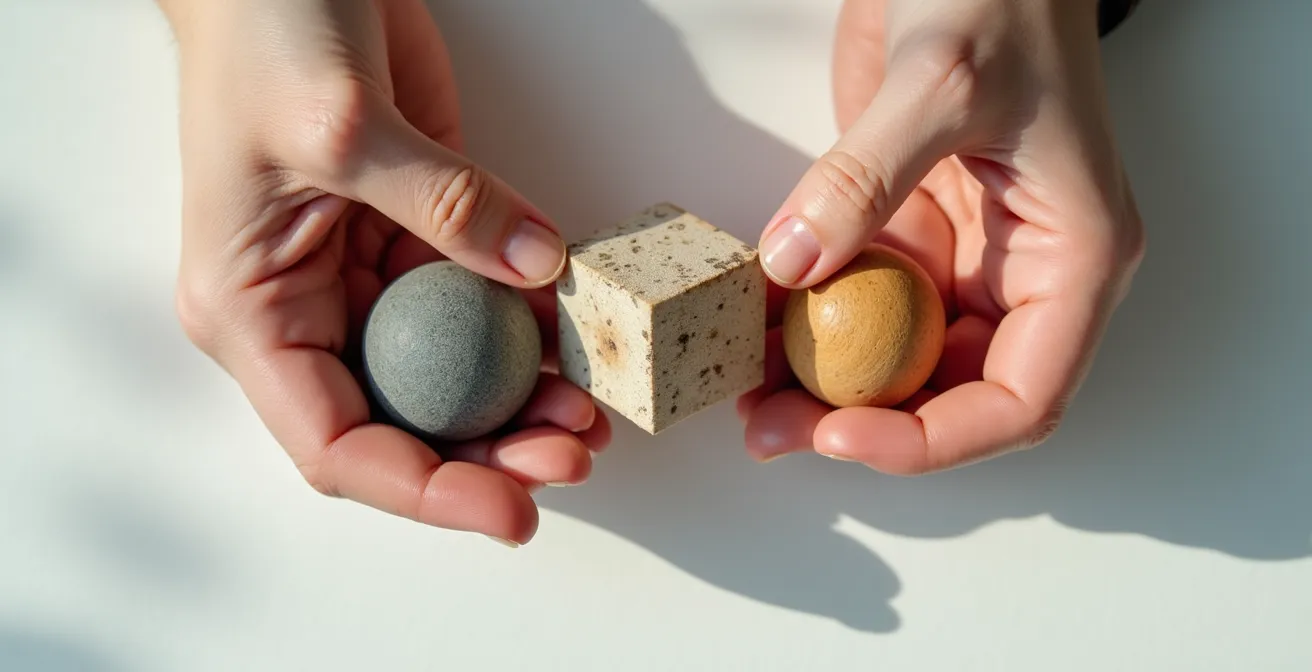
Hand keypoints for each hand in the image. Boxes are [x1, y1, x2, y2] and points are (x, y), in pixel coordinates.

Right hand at [161, 0, 609, 544]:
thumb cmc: (264, 36)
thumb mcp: (341, 127)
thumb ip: (444, 206)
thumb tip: (538, 271)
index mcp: (253, 311)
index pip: (338, 443)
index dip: (427, 490)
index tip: (511, 511)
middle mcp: (308, 312)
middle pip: (404, 424)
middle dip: (490, 457)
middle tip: (572, 455)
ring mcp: (368, 278)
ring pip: (452, 377)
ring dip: (520, 405)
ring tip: (590, 415)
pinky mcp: (421, 237)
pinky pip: (483, 307)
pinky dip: (531, 335)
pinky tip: (579, 345)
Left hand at [740, 0, 1144, 472]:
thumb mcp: (940, 82)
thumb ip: (863, 178)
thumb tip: (794, 265)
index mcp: (1073, 258)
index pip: (1021, 399)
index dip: (935, 440)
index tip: (845, 434)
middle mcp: (1022, 270)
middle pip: (948, 391)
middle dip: (859, 422)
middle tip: (770, 428)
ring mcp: (962, 251)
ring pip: (893, 352)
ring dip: (819, 380)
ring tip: (744, 390)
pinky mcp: (908, 223)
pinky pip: (855, 294)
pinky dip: (802, 318)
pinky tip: (749, 322)